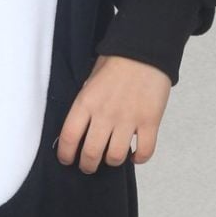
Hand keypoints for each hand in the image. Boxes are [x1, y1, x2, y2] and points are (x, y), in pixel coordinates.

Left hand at [55, 54, 170, 172]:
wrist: (145, 50)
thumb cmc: (117, 61)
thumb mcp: (91, 80)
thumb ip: (86, 103)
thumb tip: (82, 125)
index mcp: (86, 103)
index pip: (68, 137)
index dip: (65, 154)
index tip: (66, 159)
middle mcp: (105, 114)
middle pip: (90, 153)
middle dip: (87, 165)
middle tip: (88, 166)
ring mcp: (128, 120)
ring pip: (115, 157)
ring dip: (112, 162)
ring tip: (111, 158)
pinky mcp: (150, 122)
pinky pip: (144, 151)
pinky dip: (139, 158)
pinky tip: (135, 155)